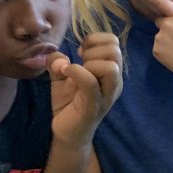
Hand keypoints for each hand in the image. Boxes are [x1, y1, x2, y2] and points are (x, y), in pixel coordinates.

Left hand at [48, 32, 122, 148]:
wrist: (66, 133)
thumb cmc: (68, 104)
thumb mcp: (60, 76)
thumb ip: (57, 61)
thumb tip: (60, 58)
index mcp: (110, 73)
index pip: (114, 43)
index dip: (96, 39)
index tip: (80, 51)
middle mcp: (114, 83)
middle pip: (115, 51)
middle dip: (92, 49)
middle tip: (79, 60)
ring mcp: (106, 95)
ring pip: (111, 67)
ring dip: (89, 63)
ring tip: (75, 70)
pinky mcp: (94, 106)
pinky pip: (90, 82)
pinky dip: (76, 72)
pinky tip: (65, 74)